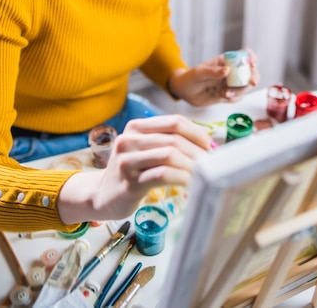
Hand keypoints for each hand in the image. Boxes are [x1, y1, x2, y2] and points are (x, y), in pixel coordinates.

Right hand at [58, 114, 211, 223]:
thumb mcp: (145, 149)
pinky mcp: (130, 182)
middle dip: (198, 151)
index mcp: (136, 127)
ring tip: (205, 174)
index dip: (197, 132)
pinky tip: (191, 184)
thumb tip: (208, 144)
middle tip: (213, 164)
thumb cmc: (131, 171)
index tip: (211, 146)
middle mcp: (129, 139)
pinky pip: (162, 175)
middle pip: (174, 139)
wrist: (103, 195)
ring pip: (169, 155)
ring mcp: (127, 161)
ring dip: (192, 165)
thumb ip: (168, 142)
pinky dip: (181, 178)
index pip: (174, 122)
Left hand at [167, 49, 259, 106]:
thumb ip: (213, 71)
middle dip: (253, 77)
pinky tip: (223, 98)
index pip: (243, 55)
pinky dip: (233, 99)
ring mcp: (231, 83)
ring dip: (240, 91)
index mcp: (226, 61)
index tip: (252, 63)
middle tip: (252, 83)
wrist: (185, 92)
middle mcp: (231, 71)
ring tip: (225, 95)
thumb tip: (227, 70)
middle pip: (250, 71)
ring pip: (245, 86)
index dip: (251, 57)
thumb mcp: (199, 73)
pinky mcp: (228, 94)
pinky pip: (238, 97)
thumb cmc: (191, 78)